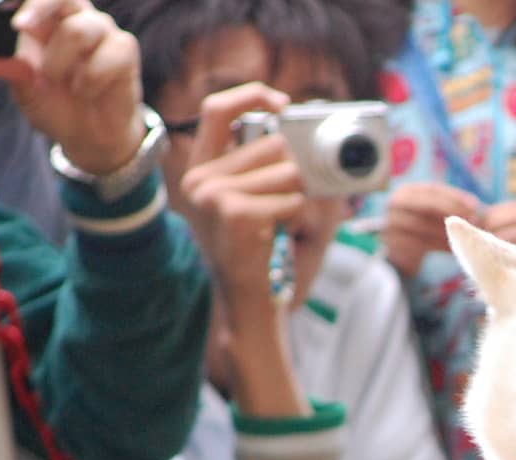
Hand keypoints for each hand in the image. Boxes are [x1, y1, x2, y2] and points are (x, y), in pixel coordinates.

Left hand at [0, 0, 146, 177]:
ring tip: (65, 85)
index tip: (13, 21)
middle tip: (21, 28)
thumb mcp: (27, 94)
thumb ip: (13, 74)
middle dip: (38, 8)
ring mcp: (102, 31)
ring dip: (61, 64)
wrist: (91, 137)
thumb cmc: (59, 107)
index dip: (26, 2)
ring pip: (77, 31)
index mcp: (47, 21)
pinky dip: (90, 81)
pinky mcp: (124, 49)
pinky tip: (88, 92)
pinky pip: (105, 57)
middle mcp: (76, 18)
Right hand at [177, 84, 310, 404]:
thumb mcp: (265, 206)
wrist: (250, 307)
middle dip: (303, 165)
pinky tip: (281, 239)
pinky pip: (292, 197)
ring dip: (304, 196)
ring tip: (287, 227)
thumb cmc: (264, 259)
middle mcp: (199, 178)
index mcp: (203, 170)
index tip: (284, 104)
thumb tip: (315, 136)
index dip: (253, 96)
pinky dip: (301, 216)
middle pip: (271, 143)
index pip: (217, 109)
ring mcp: (211, 193)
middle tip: (316, 189)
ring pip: (287, 170)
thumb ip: (278, 168)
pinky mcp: (233, 212)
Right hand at [382, 180, 481, 277]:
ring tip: (467, 236)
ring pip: (424, 226)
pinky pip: (419, 244)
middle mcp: (395, 204)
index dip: (455, 196)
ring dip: (448, 231)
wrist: (403, 254)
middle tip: (472, 221)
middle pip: (426, 205)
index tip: (475, 205)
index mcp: (406, 191)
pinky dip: (439, 245)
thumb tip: (476, 208)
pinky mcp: (393, 243)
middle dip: (451, 211)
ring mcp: (391, 223)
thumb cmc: (427, 229)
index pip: (433, 190)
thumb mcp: (437, 214)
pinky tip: (454, 249)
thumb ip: (452, 207)